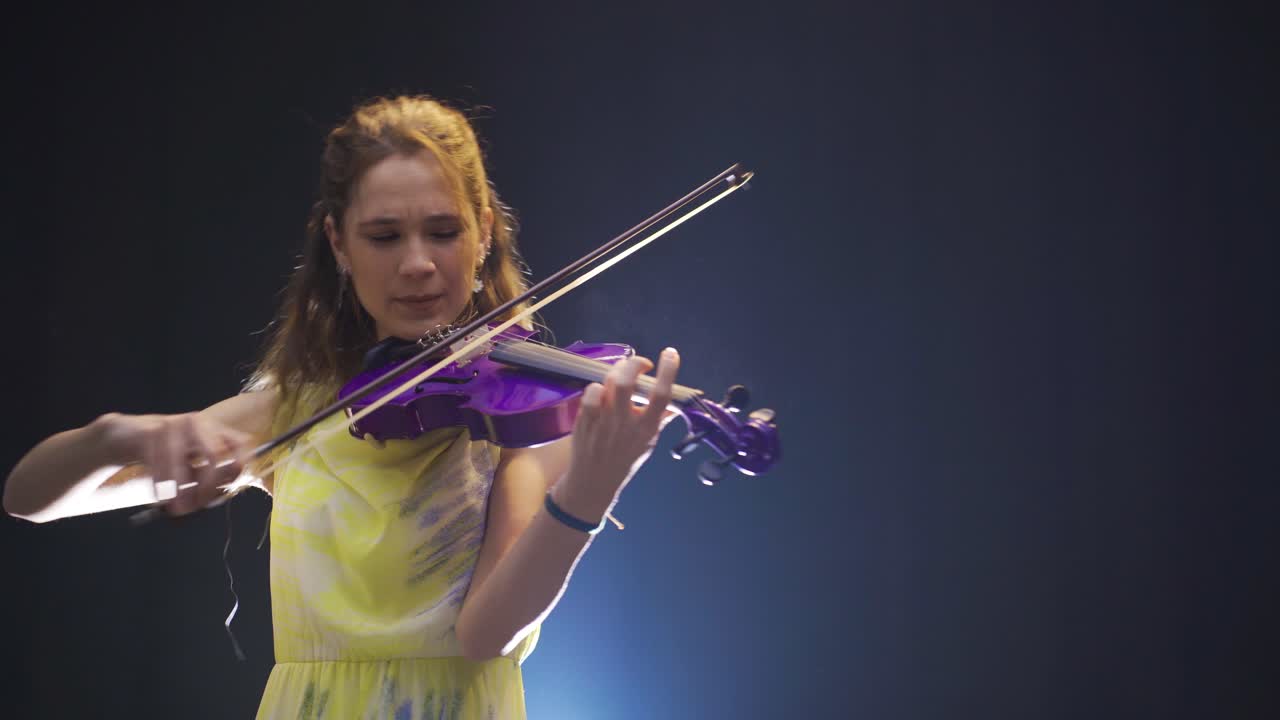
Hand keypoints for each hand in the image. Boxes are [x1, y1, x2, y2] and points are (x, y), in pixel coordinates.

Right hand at [96, 412, 254, 515]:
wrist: (124, 436)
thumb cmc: (163, 453)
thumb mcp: (190, 463)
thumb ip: (205, 477)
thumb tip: (216, 497)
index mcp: (214, 430)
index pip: (241, 444)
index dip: (238, 468)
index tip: (227, 490)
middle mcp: (199, 423)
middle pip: (216, 454)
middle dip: (208, 486)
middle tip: (197, 506)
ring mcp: (175, 423)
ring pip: (184, 462)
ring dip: (180, 490)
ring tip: (176, 508)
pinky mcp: (151, 430)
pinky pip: (158, 462)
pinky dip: (159, 483)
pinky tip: (159, 496)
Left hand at [565, 347, 680, 502]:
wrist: (594, 482)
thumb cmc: (624, 460)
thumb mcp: (647, 443)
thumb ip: (658, 421)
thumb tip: (673, 405)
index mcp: (646, 429)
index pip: (661, 396)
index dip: (668, 371)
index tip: (671, 353)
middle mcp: (625, 423)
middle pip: (627, 382)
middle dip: (634, 364)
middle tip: (640, 364)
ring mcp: (602, 421)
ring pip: (608, 383)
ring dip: (617, 373)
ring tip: (621, 377)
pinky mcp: (584, 420)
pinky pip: (591, 392)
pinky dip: (598, 387)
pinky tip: (602, 393)